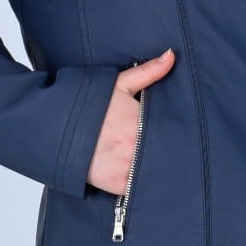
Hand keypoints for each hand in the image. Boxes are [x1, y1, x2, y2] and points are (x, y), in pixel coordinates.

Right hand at [86, 48, 175, 194]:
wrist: (55, 128)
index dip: (181, 138)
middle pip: (166, 156)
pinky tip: (150, 181)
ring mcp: (127, 169)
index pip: (173, 135)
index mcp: (141, 124)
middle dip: (173, 156)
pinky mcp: (116, 186)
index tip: (189, 139)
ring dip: (159, 172)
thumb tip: (171, 55)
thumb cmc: (89, 105)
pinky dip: (144, 186)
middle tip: (182, 156)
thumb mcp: (119, 85)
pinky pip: (138, 190)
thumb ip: (148, 71)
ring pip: (154, 174)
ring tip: (168, 169)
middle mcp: (136, 148)